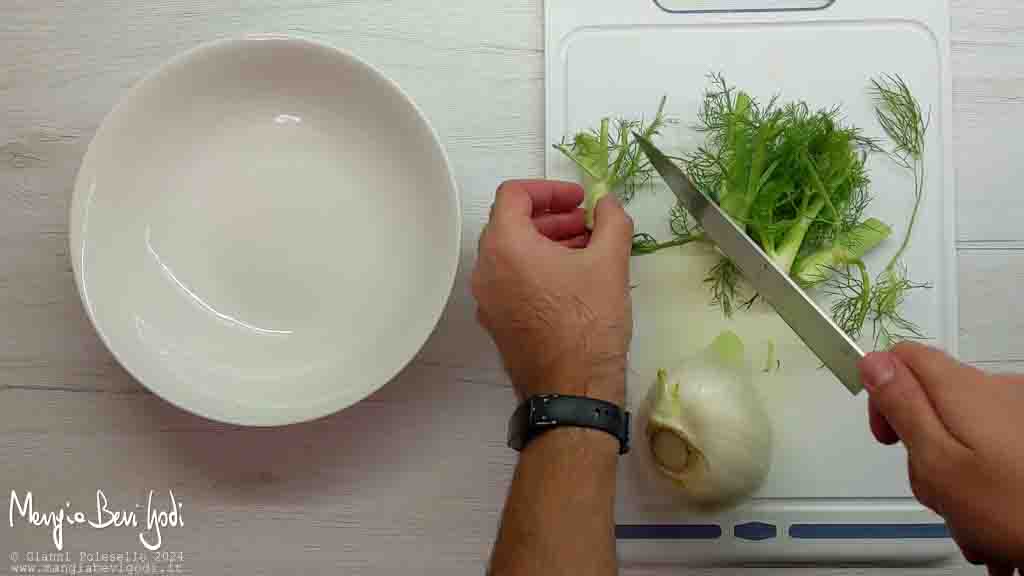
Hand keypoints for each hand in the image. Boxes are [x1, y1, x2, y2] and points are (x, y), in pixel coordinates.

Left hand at [472, 180, 633, 406]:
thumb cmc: (588, 323)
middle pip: (511, 223)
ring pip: (512, 254)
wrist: (571, 390)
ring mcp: (487, 299)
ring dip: (547, 244)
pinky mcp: (496, 322)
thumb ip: (611, 221)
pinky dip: (537, 270)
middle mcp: (486, 269)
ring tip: (587, 251)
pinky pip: (511, 281)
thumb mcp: (610, 262)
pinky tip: (572, 281)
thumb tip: (609, 204)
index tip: (580, 199)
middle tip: (587, 224)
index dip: (550, 189)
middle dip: (552, 217)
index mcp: (505, 246)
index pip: (514, 194)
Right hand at [860, 343, 1023, 573]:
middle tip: (934, 486)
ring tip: (967, 510)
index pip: (903, 359)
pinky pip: (992, 444)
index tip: (889, 436)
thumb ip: (902, 406)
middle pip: (932, 400)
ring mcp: (1021, 413)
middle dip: (921, 445)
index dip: (883, 394)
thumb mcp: (938, 461)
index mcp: (966, 389)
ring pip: (962, 429)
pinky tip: (990, 510)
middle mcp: (998, 390)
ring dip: (954, 469)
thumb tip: (873, 362)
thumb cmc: (1012, 509)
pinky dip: (983, 475)